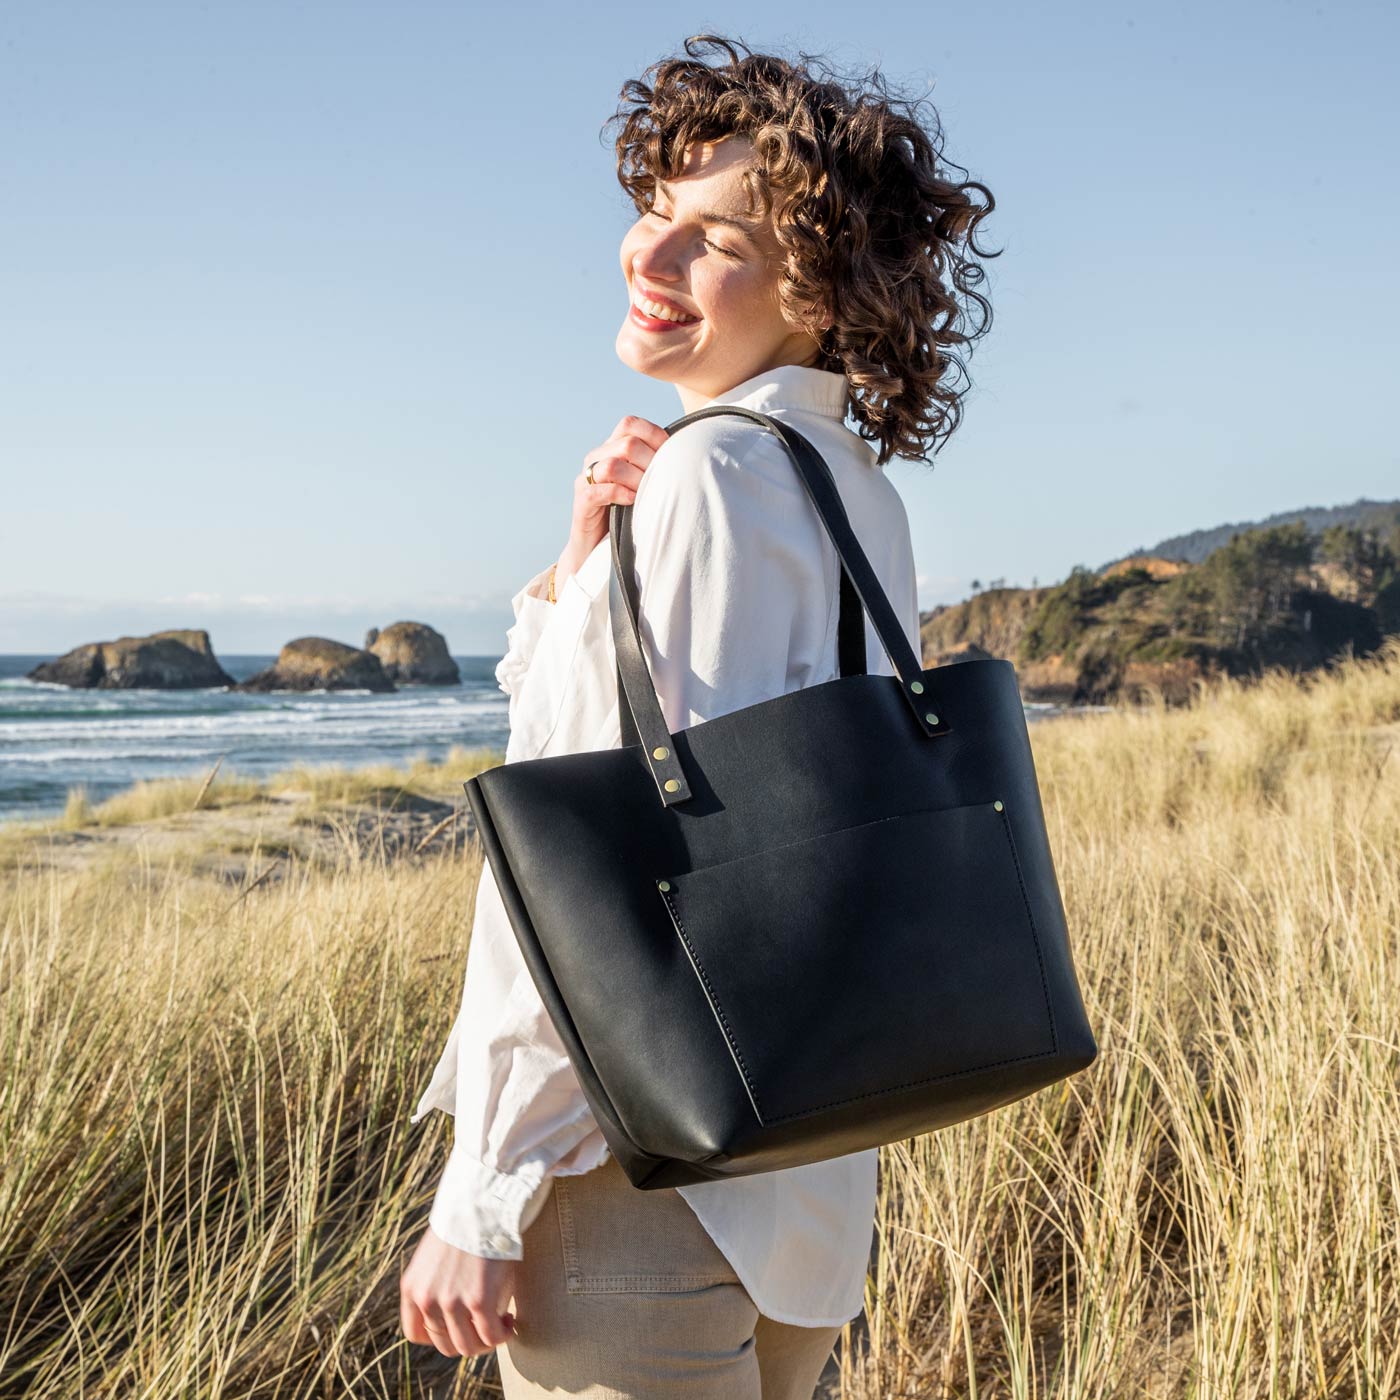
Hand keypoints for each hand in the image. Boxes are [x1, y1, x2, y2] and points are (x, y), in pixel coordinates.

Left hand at [400, 1224, 519, 1357]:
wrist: (482, 1201)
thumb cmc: (465, 1223)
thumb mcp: (434, 1257)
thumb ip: (435, 1285)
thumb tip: (452, 1314)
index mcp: (412, 1288)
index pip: (417, 1334)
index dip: (440, 1336)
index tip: (460, 1326)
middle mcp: (427, 1300)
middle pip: (445, 1345)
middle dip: (468, 1340)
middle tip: (487, 1325)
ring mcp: (451, 1302)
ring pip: (468, 1346)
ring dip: (487, 1341)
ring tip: (502, 1323)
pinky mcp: (479, 1300)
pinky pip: (491, 1336)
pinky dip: (502, 1335)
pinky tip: (510, 1322)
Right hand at [555, 415, 668, 588]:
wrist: (599, 546)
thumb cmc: (629, 512)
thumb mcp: (645, 483)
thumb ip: (656, 464)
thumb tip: (691, 451)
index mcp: (611, 448)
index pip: (630, 424)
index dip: (654, 435)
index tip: (671, 455)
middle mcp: (596, 458)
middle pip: (626, 443)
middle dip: (650, 462)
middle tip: (660, 482)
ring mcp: (586, 479)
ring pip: (612, 465)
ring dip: (636, 480)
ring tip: (645, 495)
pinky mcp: (582, 501)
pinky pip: (599, 490)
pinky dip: (620, 494)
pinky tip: (632, 503)